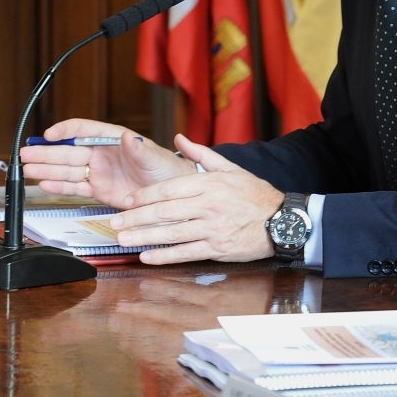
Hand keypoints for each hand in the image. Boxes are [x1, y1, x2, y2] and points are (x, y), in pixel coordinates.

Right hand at [19, 118, 191, 204]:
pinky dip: (59, 186)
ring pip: (68, 169)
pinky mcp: (99, 190)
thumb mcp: (154, 157)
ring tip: (28, 168)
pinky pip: (75, 187)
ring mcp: (99, 172)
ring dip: (47, 168)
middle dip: (47, 152)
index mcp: (113, 140)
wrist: (172, 194)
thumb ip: (139, 148)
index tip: (49, 135)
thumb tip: (128, 137)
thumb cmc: (167, 169)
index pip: (84, 130)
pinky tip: (45, 184)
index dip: (66, 131)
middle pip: (69, 151)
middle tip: (27, 153)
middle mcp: (102, 154)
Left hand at [108, 134, 284, 264]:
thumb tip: (178, 139)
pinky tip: (147, 257)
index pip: (169, 189)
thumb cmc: (255, 194)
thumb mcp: (232, 169)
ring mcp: (213, 228)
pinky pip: (186, 253)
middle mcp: (209, 205)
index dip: (144, 196)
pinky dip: (165, 256)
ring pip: (171, 233)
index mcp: (210, 184)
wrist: (283, 220)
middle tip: (113, 223)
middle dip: (135, 218)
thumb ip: (202, 154)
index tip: (126, 201)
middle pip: (165, 212)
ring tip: (122, 240)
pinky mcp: (218, 248)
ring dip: (144, 237)